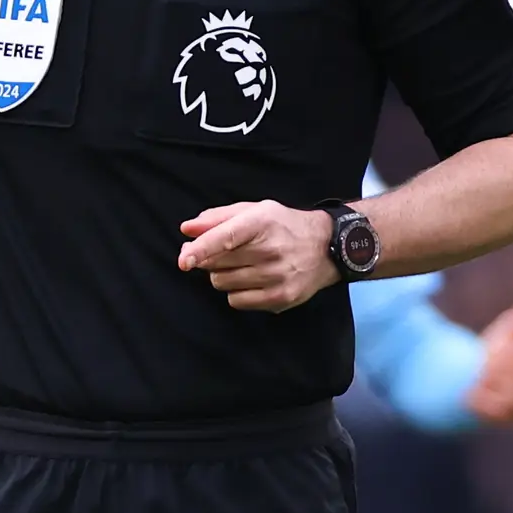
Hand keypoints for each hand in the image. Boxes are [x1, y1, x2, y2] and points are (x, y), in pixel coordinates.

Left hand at [175, 201, 332, 311]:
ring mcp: (277, 277)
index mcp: (261, 222)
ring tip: (244, 266)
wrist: (327, 247)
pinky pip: (237, 301)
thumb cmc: (284, 226)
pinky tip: (253, 281)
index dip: (202, 249)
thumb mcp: (255, 211)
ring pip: (223, 284)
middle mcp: (271, 250)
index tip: (184, 260)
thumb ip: (218, 218)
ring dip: (224, 276)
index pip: (226, 237)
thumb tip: (187, 229)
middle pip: (217, 264)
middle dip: (211, 260)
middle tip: (227, 254)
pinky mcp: (281, 298)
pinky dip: (237, 293)